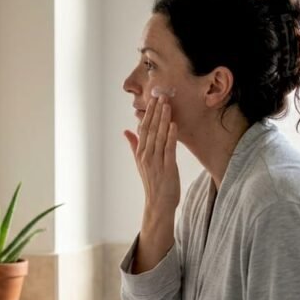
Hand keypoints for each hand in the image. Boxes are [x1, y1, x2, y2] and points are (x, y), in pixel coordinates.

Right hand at [123, 95, 180, 218]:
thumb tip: (126, 130)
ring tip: (167, 105)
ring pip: (159, 136)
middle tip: (161, 95)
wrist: (158, 204)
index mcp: (140, 153)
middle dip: (156, 112)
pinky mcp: (167, 168)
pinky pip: (169, 149)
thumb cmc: (153, 183)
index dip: (148, 113)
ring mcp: (156, 162)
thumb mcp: (141, 163)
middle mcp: (146, 155)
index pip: (143, 128)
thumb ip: (134, 145)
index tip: (153, 99)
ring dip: (163, 119)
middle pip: (151, 129)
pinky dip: (171, 136)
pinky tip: (173, 124)